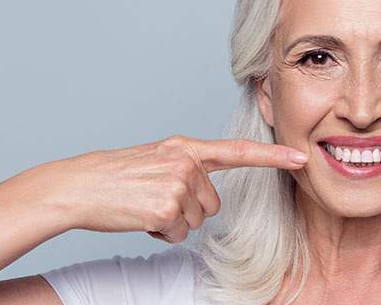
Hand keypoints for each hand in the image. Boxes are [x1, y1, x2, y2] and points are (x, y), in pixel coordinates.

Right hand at [35, 135, 307, 242]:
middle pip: (213, 203)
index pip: (238, 151)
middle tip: (155, 199)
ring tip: (146, 205)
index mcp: (186, 147)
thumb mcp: (157, 158)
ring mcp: (178, 184)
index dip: (273, 157)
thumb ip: (188, 166)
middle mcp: (186, 161)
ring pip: (197, 220)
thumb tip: (208, 193)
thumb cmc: (117, 176)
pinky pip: (179, 233)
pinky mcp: (167, 207)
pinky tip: (141, 217)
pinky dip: (162, 233)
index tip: (301, 158)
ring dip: (174, 221)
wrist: (79, 186)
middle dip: (188, 209)